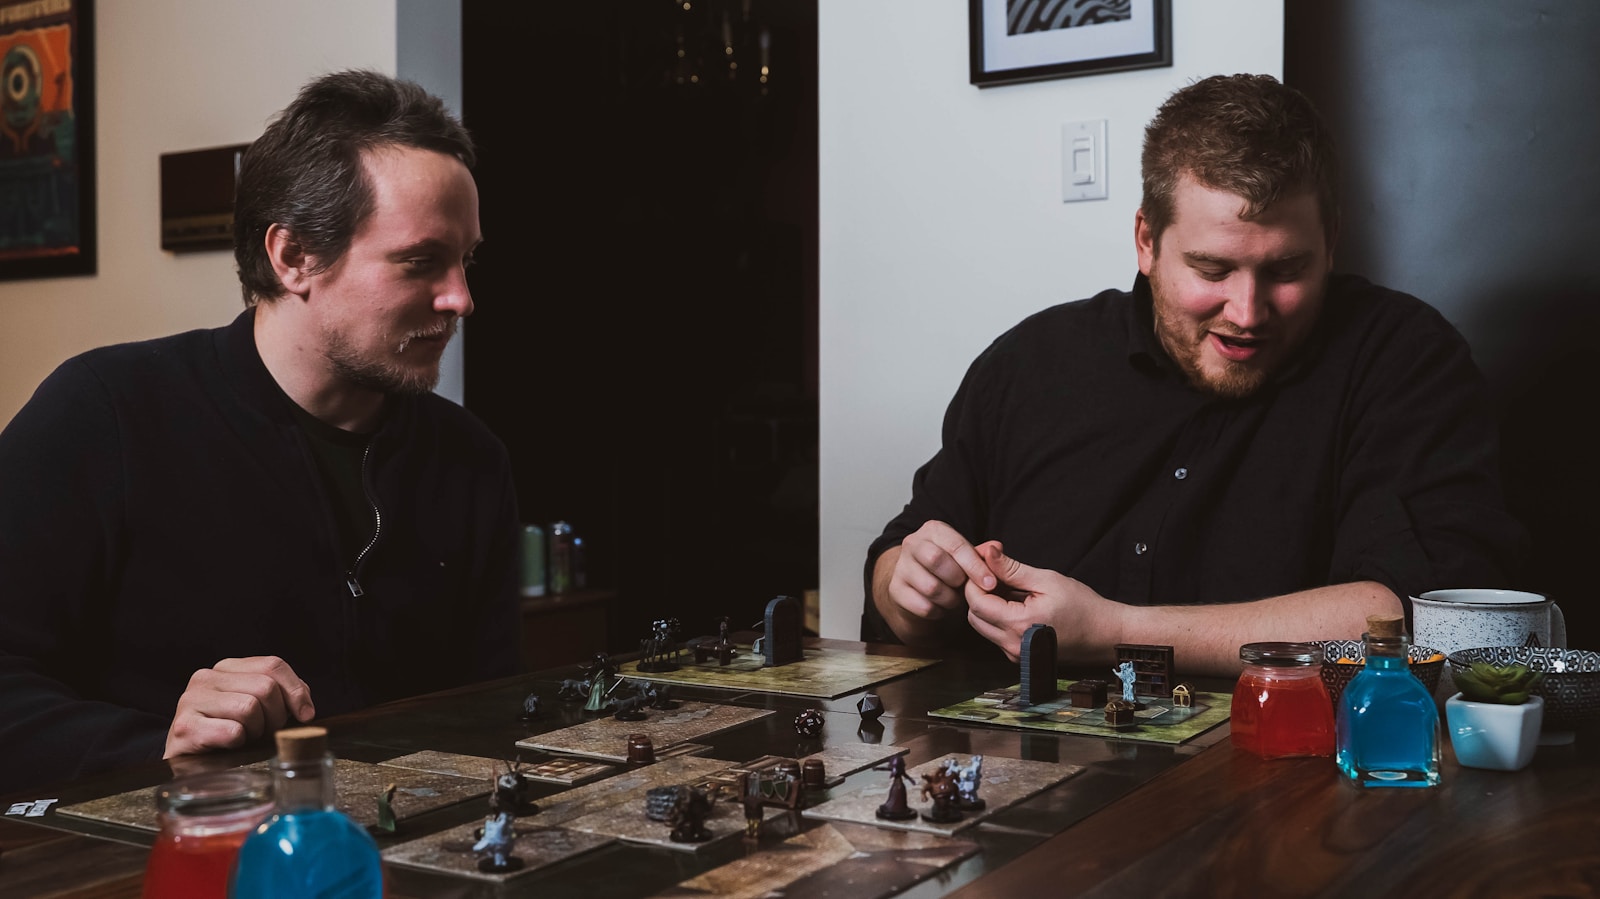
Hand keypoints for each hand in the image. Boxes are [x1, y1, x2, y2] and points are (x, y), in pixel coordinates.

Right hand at [163, 656, 315, 758]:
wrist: (186, 761)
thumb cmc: (226, 734)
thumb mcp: (254, 707)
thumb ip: (279, 695)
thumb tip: (305, 705)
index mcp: (226, 668)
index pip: (273, 665)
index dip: (296, 691)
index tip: (305, 715)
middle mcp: (206, 677)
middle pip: (265, 687)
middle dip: (275, 716)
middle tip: (265, 732)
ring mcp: (191, 700)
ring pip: (249, 708)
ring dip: (256, 731)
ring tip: (244, 739)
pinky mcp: (185, 727)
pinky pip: (232, 732)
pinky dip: (239, 743)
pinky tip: (228, 746)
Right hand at [874, 521, 996, 642]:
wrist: (918, 588)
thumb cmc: (948, 570)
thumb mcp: (967, 558)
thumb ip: (983, 554)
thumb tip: (996, 547)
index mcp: (933, 530)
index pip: (955, 545)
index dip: (975, 566)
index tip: (990, 583)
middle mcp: (913, 543)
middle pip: (936, 560)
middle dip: (957, 579)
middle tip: (965, 588)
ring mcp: (901, 567)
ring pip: (930, 587)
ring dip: (950, 598)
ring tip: (954, 598)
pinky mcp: (895, 590)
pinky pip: (923, 606)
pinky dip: (938, 611)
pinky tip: (941, 606)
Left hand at [964, 542, 1121, 662]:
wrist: (1104, 635)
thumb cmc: (1083, 607)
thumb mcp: (1046, 580)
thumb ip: (1012, 568)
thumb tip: (988, 552)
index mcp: (1019, 624)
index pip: (976, 602)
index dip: (975, 580)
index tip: (986, 564)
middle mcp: (1013, 645)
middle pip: (974, 616)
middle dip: (979, 593)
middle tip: (996, 574)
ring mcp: (1015, 654)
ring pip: (983, 627)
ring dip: (988, 606)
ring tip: (1010, 589)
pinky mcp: (1019, 656)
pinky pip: (996, 635)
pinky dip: (999, 618)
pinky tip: (1017, 605)